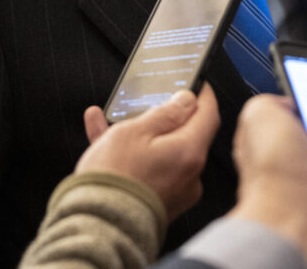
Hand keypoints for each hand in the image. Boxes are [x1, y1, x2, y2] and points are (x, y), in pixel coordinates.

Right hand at [76, 85, 219, 220]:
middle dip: (164, 115)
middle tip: (146, 101)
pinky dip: (133, 154)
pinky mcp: (160, 201)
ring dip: (140, 133)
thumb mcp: (135, 130)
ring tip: (109, 120)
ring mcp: (176, 190)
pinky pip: (150, 169)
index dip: (202, 94)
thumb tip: (187, 100)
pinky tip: (103, 138)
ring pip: (161, 150)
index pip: (208, 115)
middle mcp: (190, 174)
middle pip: (185, 134)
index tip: (196, 82)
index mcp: (190, 152)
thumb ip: (165, 113)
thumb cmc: (115, 177)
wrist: (98, 224)